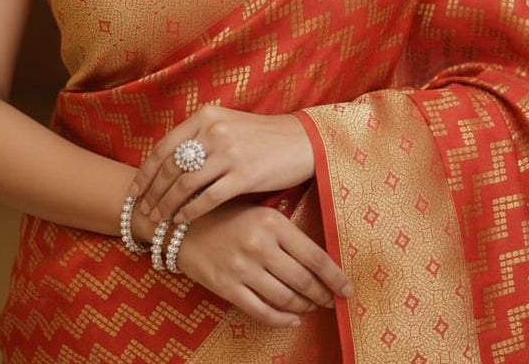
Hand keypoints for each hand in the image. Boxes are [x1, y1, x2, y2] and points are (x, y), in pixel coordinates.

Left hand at [129, 105, 313, 223]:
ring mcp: (228, 153)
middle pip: (170, 168)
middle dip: (152, 193)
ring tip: (158, 221)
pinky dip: (190, 212)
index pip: (164, 147)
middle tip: (142, 212)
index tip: (134, 191)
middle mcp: (213, 131)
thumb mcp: (228, 125)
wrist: (302, 141)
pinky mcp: (243, 175)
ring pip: (184, 184)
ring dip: (167, 206)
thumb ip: (200, 138)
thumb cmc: (262, 137)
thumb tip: (169, 165)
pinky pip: (207, 198)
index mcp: (206, 117)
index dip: (145, 173)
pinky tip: (183, 221)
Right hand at [175, 202, 351, 327]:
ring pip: (285, 298)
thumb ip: (286, 231)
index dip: (335, 277)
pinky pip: (261, 311)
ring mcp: (242, 268)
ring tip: (311, 307)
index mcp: (272, 222)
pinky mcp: (226, 286)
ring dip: (304, 307)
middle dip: (322, 295)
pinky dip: (281, 319)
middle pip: (303, 280)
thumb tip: (319, 257)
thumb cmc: (225, 213)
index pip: (315, 256)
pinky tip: (291, 319)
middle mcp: (259, 245)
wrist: (180, 223)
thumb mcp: (258, 210)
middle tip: (332, 301)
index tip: (348, 289)